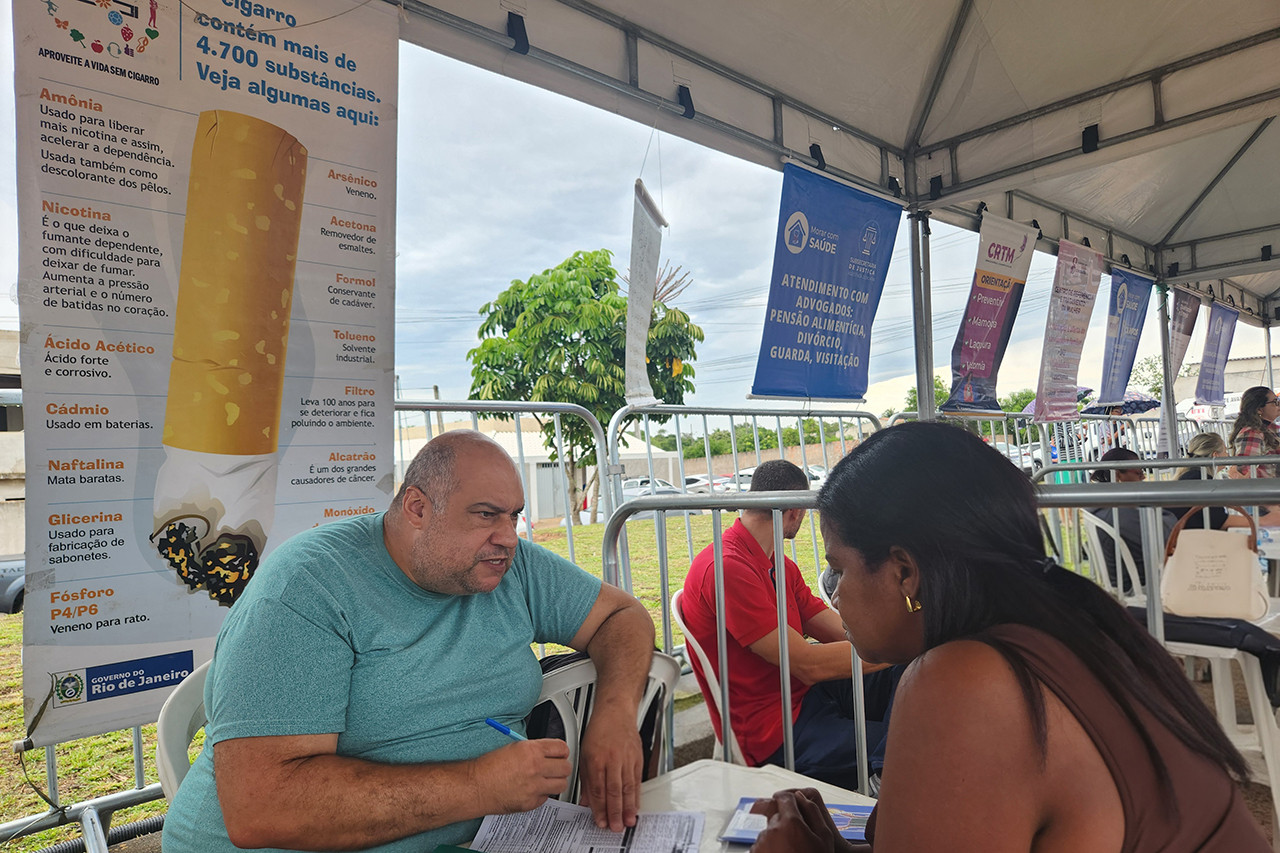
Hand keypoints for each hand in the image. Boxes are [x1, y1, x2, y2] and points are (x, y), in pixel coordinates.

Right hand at [473, 738, 570, 813]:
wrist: (476, 786)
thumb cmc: (489, 767)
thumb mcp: (514, 748)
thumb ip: (534, 749)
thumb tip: (548, 752)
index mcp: (531, 750)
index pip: (561, 748)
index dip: (562, 751)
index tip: (560, 754)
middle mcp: (535, 768)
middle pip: (566, 767)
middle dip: (561, 766)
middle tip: (555, 767)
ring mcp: (534, 787)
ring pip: (561, 784)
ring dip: (556, 782)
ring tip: (546, 780)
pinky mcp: (531, 802)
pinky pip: (547, 798)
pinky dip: (542, 794)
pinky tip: (532, 790)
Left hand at [578, 705, 643, 830]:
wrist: (615, 711)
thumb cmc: (599, 730)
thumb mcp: (584, 753)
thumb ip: (585, 780)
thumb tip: (585, 801)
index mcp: (595, 758)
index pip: (597, 788)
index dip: (599, 807)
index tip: (600, 820)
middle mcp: (612, 759)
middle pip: (614, 790)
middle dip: (614, 811)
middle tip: (615, 826)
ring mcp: (626, 758)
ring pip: (627, 787)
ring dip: (628, 807)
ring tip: (627, 821)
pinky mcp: (637, 758)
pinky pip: (637, 780)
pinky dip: (636, 795)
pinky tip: (635, 805)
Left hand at [750, 789, 848, 852]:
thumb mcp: (824, 838)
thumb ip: (813, 812)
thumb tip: (801, 797)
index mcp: (789, 823)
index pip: (783, 798)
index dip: (789, 800)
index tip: (792, 805)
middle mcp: (771, 830)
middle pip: (776, 816)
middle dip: (785, 823)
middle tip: (798, 839)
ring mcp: (761, 844)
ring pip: (769, 832)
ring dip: (777, 838)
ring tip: (791, 852)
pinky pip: (762, 846)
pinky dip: (770, 849)